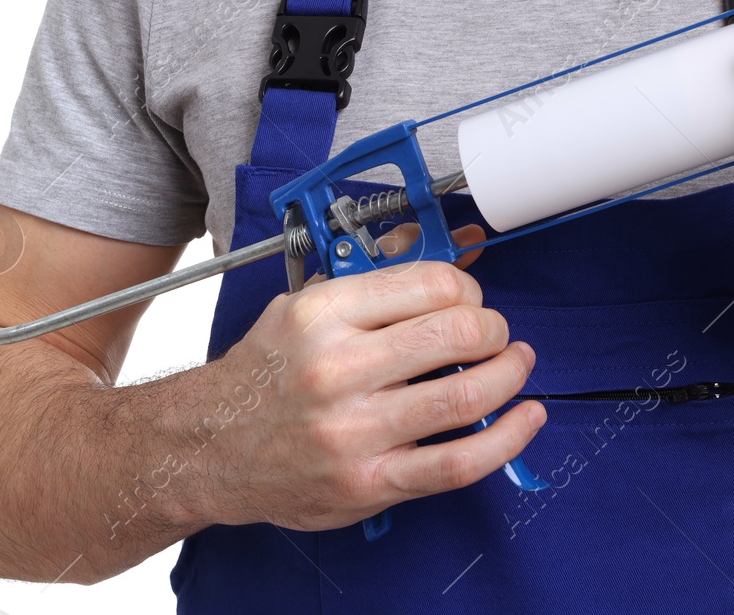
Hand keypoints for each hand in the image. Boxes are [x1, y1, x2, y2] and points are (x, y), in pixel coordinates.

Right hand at [205, 246, 543, 532]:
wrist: (207, 448)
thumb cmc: (264, 375)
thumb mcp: (305, 307)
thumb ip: (378, 281)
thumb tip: (457, 252)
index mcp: (322, 315)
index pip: (429, 283)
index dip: (467, 287)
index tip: (469, 298)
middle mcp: (337, 370)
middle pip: (456, 333)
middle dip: (493, 327)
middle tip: (494, 333)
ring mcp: (354, 431)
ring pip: (464, 396)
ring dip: (509, 374)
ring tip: (516, 364)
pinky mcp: (368, 482)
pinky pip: (456, 464)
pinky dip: (506, 440)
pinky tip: (526, 418)